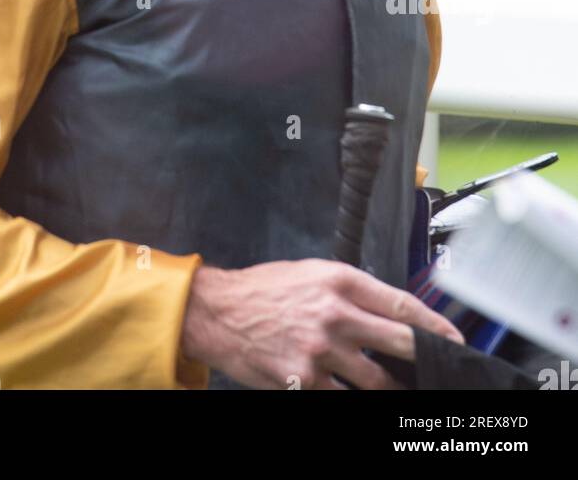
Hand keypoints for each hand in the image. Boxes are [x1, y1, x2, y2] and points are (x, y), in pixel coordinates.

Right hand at [181, 258, 465, 389]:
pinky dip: (355, 398)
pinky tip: (361, 396)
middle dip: (425, 358)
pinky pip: (344, 398)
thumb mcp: (312, 274)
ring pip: (377, 380)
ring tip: (402, 390)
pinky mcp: (305, 380)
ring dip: (392, 388)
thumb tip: (389, 312)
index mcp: (340, 281)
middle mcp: (335, 314)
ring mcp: (322, 351)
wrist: (220, 312)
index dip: (434, 324)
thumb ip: (350, 290)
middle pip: (400, 342)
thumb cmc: (266, 290)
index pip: (401, 304)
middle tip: (442, 369)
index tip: (454, 338)